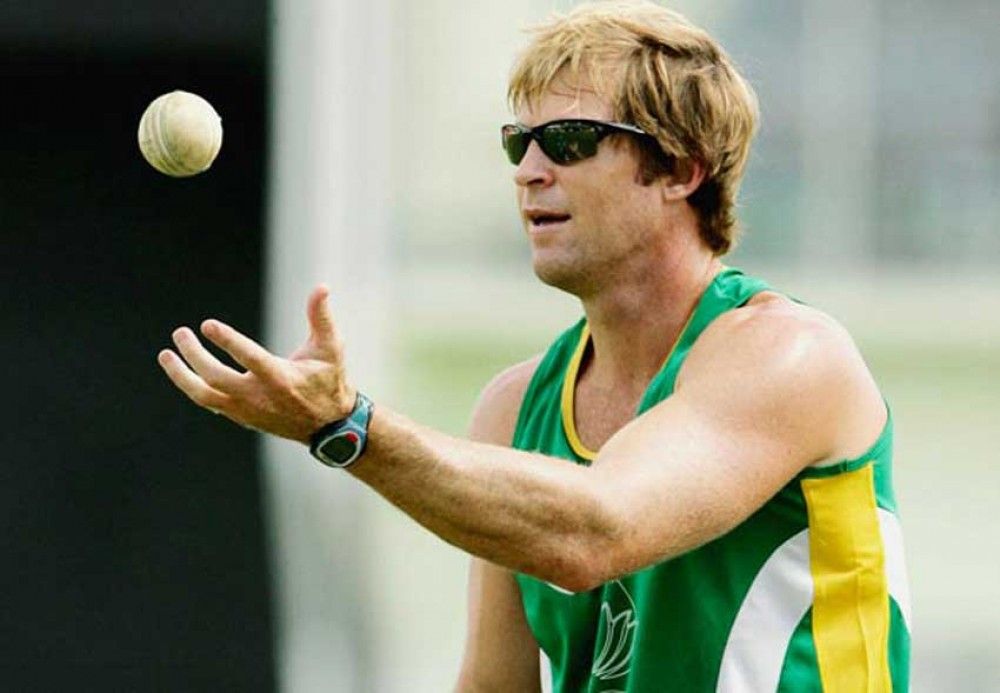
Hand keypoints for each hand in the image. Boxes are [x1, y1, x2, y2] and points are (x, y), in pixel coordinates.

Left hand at [157, 285, 354, 443]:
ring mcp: (247, 410)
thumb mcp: (331, 348)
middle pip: (216, 377)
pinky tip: (184, 370)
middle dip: (193, 355)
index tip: (206, 325)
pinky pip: (210, 402)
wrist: (329, 427)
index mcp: (281, 378)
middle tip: (180, 333)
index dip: (227, 341)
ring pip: (204, 396)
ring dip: (181, 376)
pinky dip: (193, 387)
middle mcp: (259, 397)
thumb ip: (322, 317)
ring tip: (165, 355)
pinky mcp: (242, 417)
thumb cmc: (330, 381)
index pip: (249, 358)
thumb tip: (322, 287)